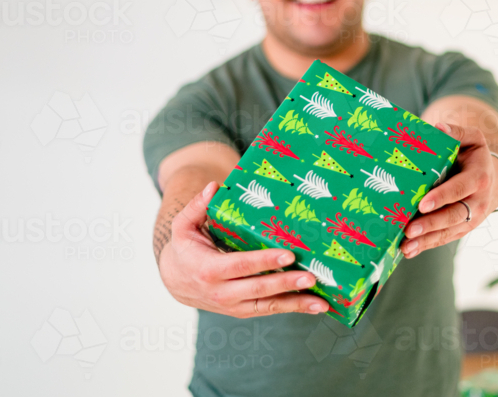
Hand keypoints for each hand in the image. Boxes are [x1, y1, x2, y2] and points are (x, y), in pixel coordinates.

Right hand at [158, 181, 328, 317]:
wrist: (176, 281)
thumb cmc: (185, 248)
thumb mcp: (183, 226)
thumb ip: (197, 206)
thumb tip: (213, 186)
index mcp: (209, 270)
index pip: (242, 265)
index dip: (266, 260)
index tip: (288, 254)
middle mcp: (222, 293)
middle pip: (259, 289)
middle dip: (287, 283)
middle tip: (311, 277)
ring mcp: (233, 306)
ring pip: (268, 306)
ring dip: (296, 304)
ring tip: (322, 302)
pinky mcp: (243, 311)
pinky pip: (269, 311)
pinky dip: (292, 309)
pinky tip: (314, 306)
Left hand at [400, 122, 497, 258]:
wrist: (490, 175)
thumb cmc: (473, 154)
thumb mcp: (471, 138)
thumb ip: (457, 132)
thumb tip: (439, 128)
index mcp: (479, 177)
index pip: (460, 189)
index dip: (442, 197)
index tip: (422, 204)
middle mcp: (478, 201)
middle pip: (454, 215)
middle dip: (431, 224)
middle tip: (409, 230)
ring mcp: (472, 218)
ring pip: (449, 231)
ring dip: (426, 240)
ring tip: (405, 247)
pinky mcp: (463, 228)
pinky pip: (445, 238)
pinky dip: (427, 245)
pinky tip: (409, 251)